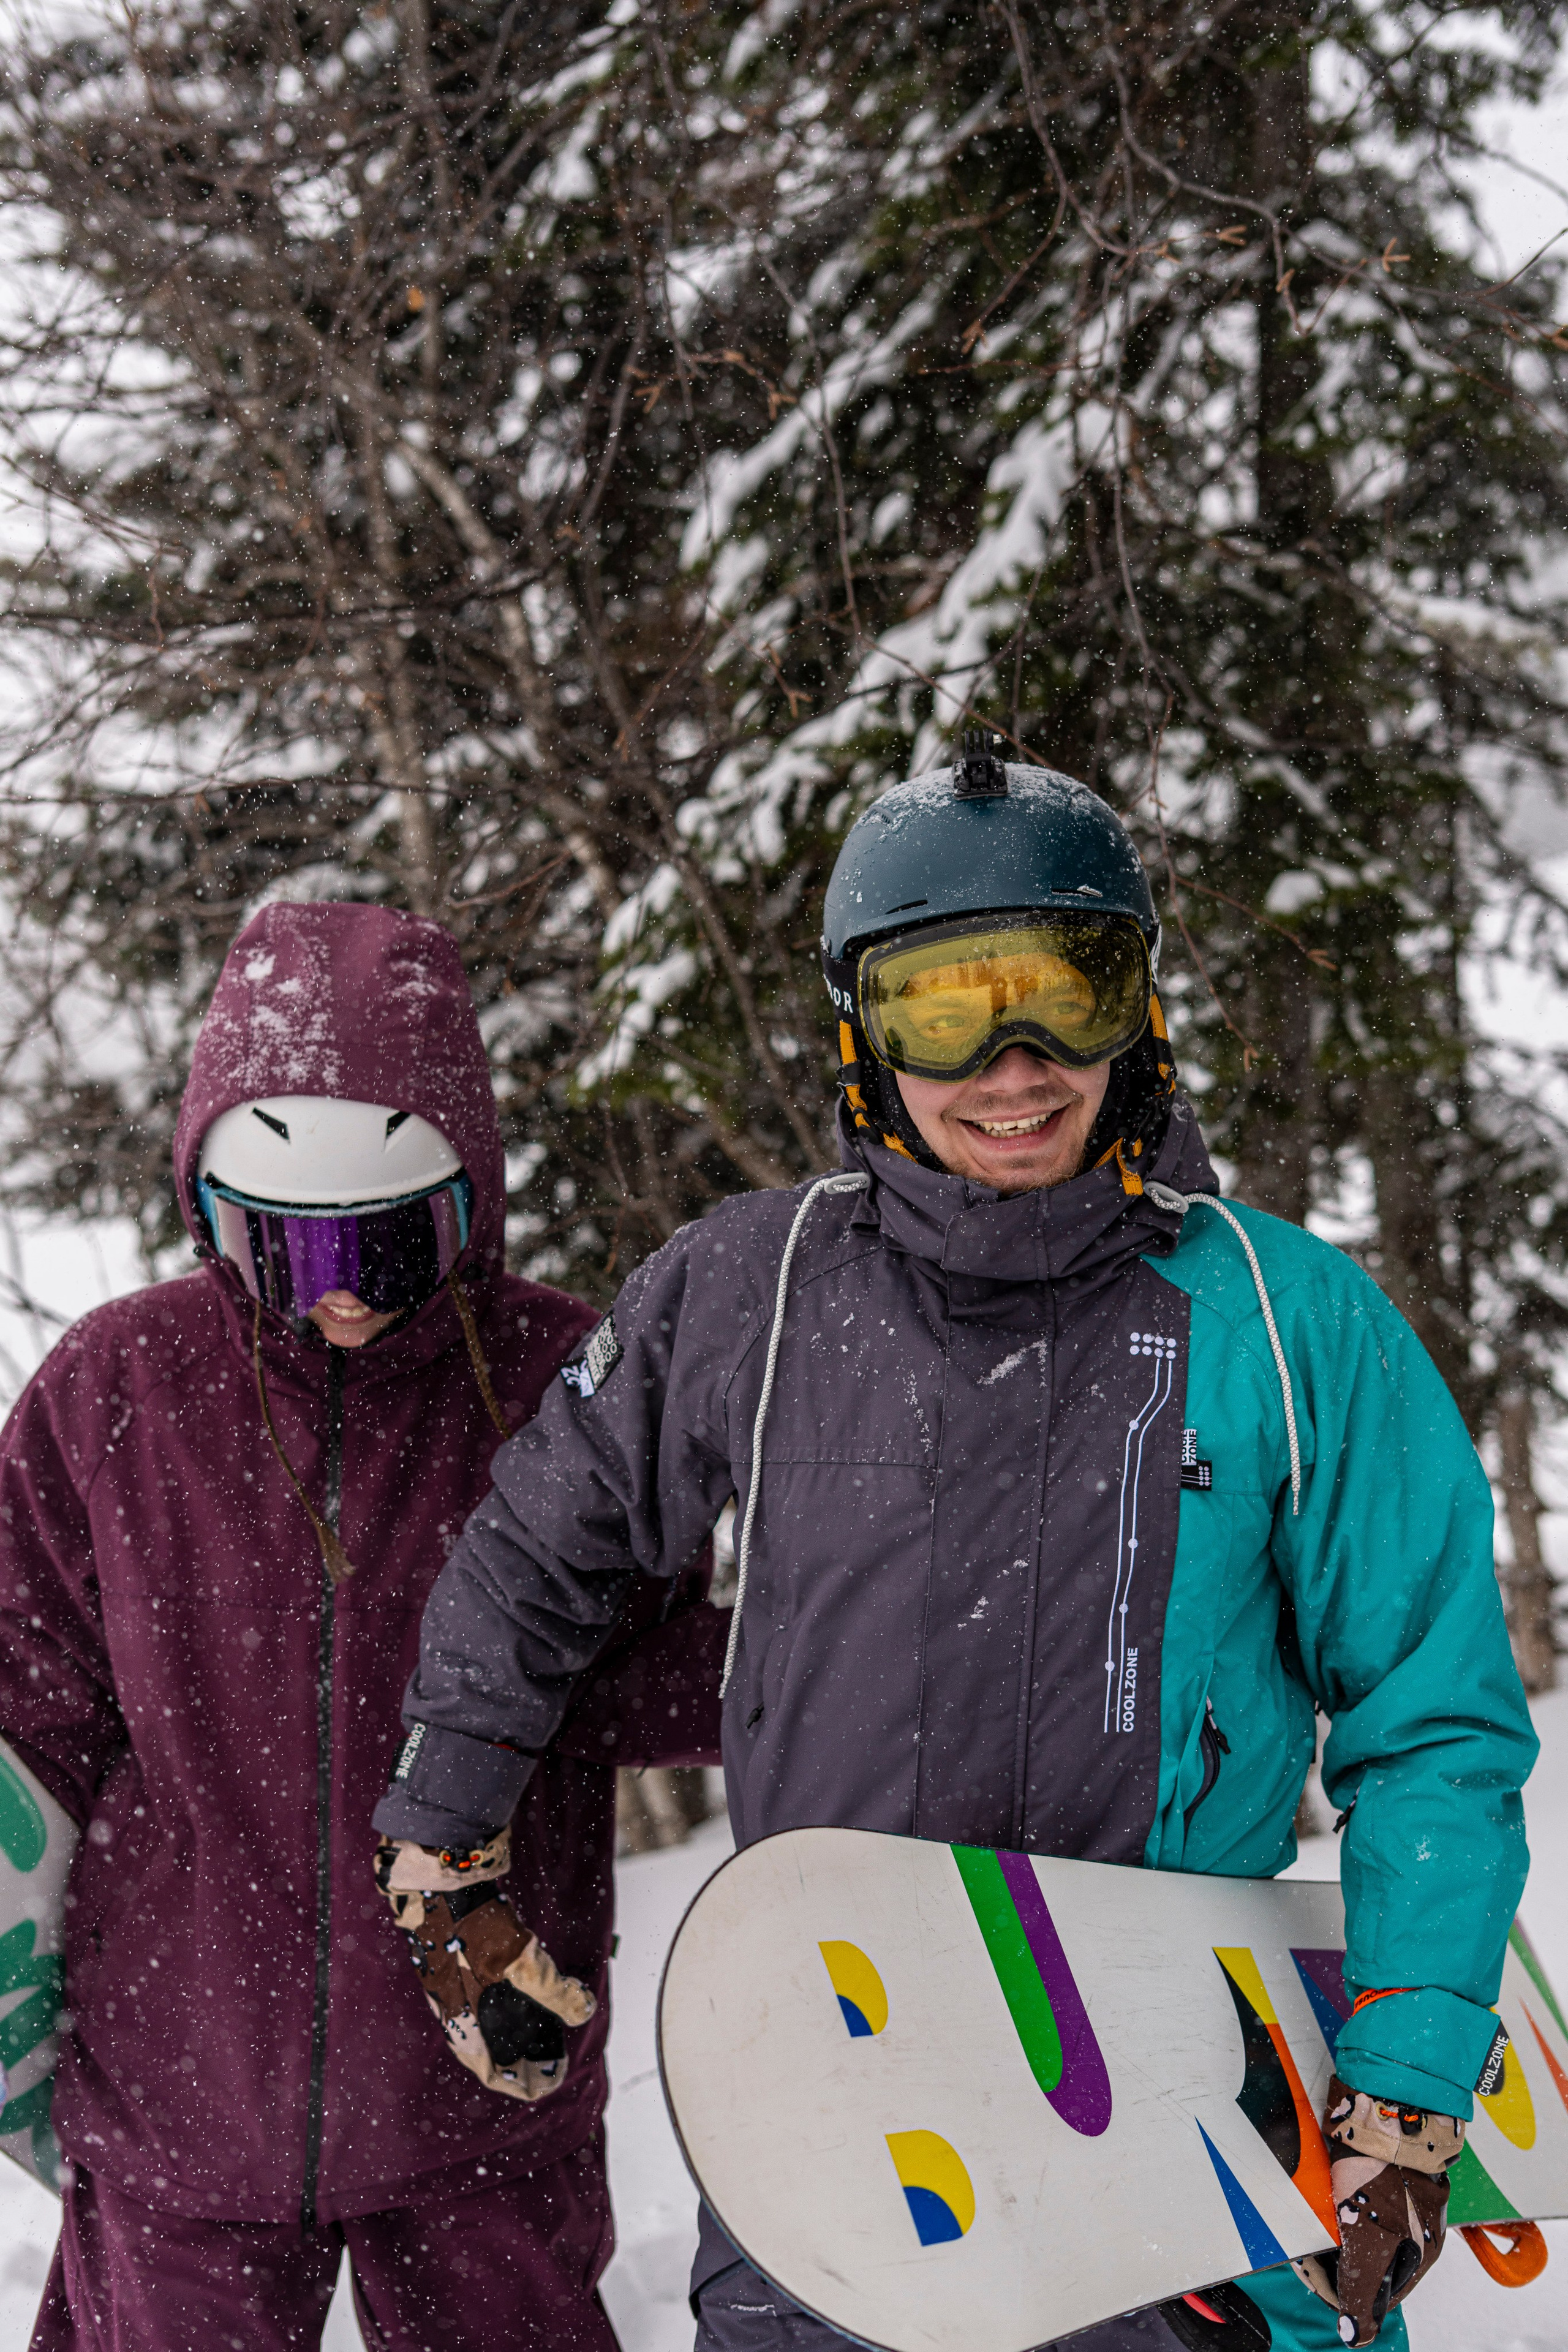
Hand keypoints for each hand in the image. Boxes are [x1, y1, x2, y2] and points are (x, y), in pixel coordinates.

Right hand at [374, 1832, 595, 2100]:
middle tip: (556, 2055)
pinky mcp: (455, 1968)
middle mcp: (454, 2015)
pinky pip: (483, 2003)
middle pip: (492, 2055)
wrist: (440, 1884)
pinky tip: (528, 1992)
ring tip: (549, 2025)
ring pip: (487, 2029)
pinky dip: (506, 2009)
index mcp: (464, 2025)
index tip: (554, 2078)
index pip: (494, 2074)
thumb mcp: (522, 1962)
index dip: (526, 2082)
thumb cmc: (475, 1928)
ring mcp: (452, 1991)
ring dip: (517, 2035)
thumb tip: (583, 2011)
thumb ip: (555, 1991)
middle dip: (525, 2060)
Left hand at [1294, 2075, 1462, 2344]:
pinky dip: (1327, 2199)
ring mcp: (1395, 2194)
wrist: (1387, 2100)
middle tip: (1299, 2247)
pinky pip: (1347, 2195)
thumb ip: (1362, 2290)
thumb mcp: (1371, 2239)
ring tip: (1301, 2218)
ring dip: (1324, 2228)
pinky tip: (1312, 2191)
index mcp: (1419, 2252)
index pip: (1375, 2292)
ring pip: (1352, 2227)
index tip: (1309, 2273)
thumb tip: (1357, 2337)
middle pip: (1363, 2258)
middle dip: (1328, 2257)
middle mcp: (1411, 2226)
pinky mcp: (1376, 2167)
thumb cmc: (1383, 2172)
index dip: (1339, 2289)